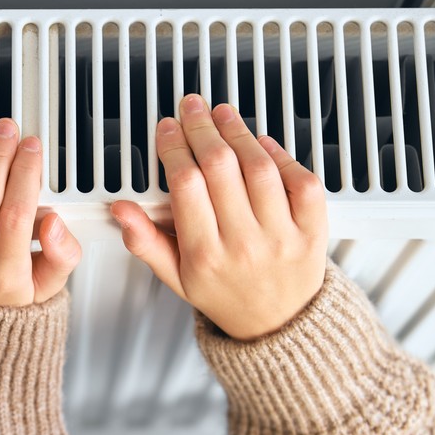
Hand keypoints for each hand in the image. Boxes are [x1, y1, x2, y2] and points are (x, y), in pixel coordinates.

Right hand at [110, 95, 328, 340]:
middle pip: (221, 167)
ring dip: (238, 132)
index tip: (168, 129)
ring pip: (260, 168)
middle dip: (202, 127)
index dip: (174, 147)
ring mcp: (281, 236)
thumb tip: (121, 210)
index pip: (186, 185)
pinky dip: (283, 156)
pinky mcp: (313, 231)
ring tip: (223, 115)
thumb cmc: (225, 295)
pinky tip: (263, 143)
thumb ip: (146, 241)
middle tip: (193, 107)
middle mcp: (244, 244)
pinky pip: (301, 182)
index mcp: (205, 255)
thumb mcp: (175, 278)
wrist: (279, 326)